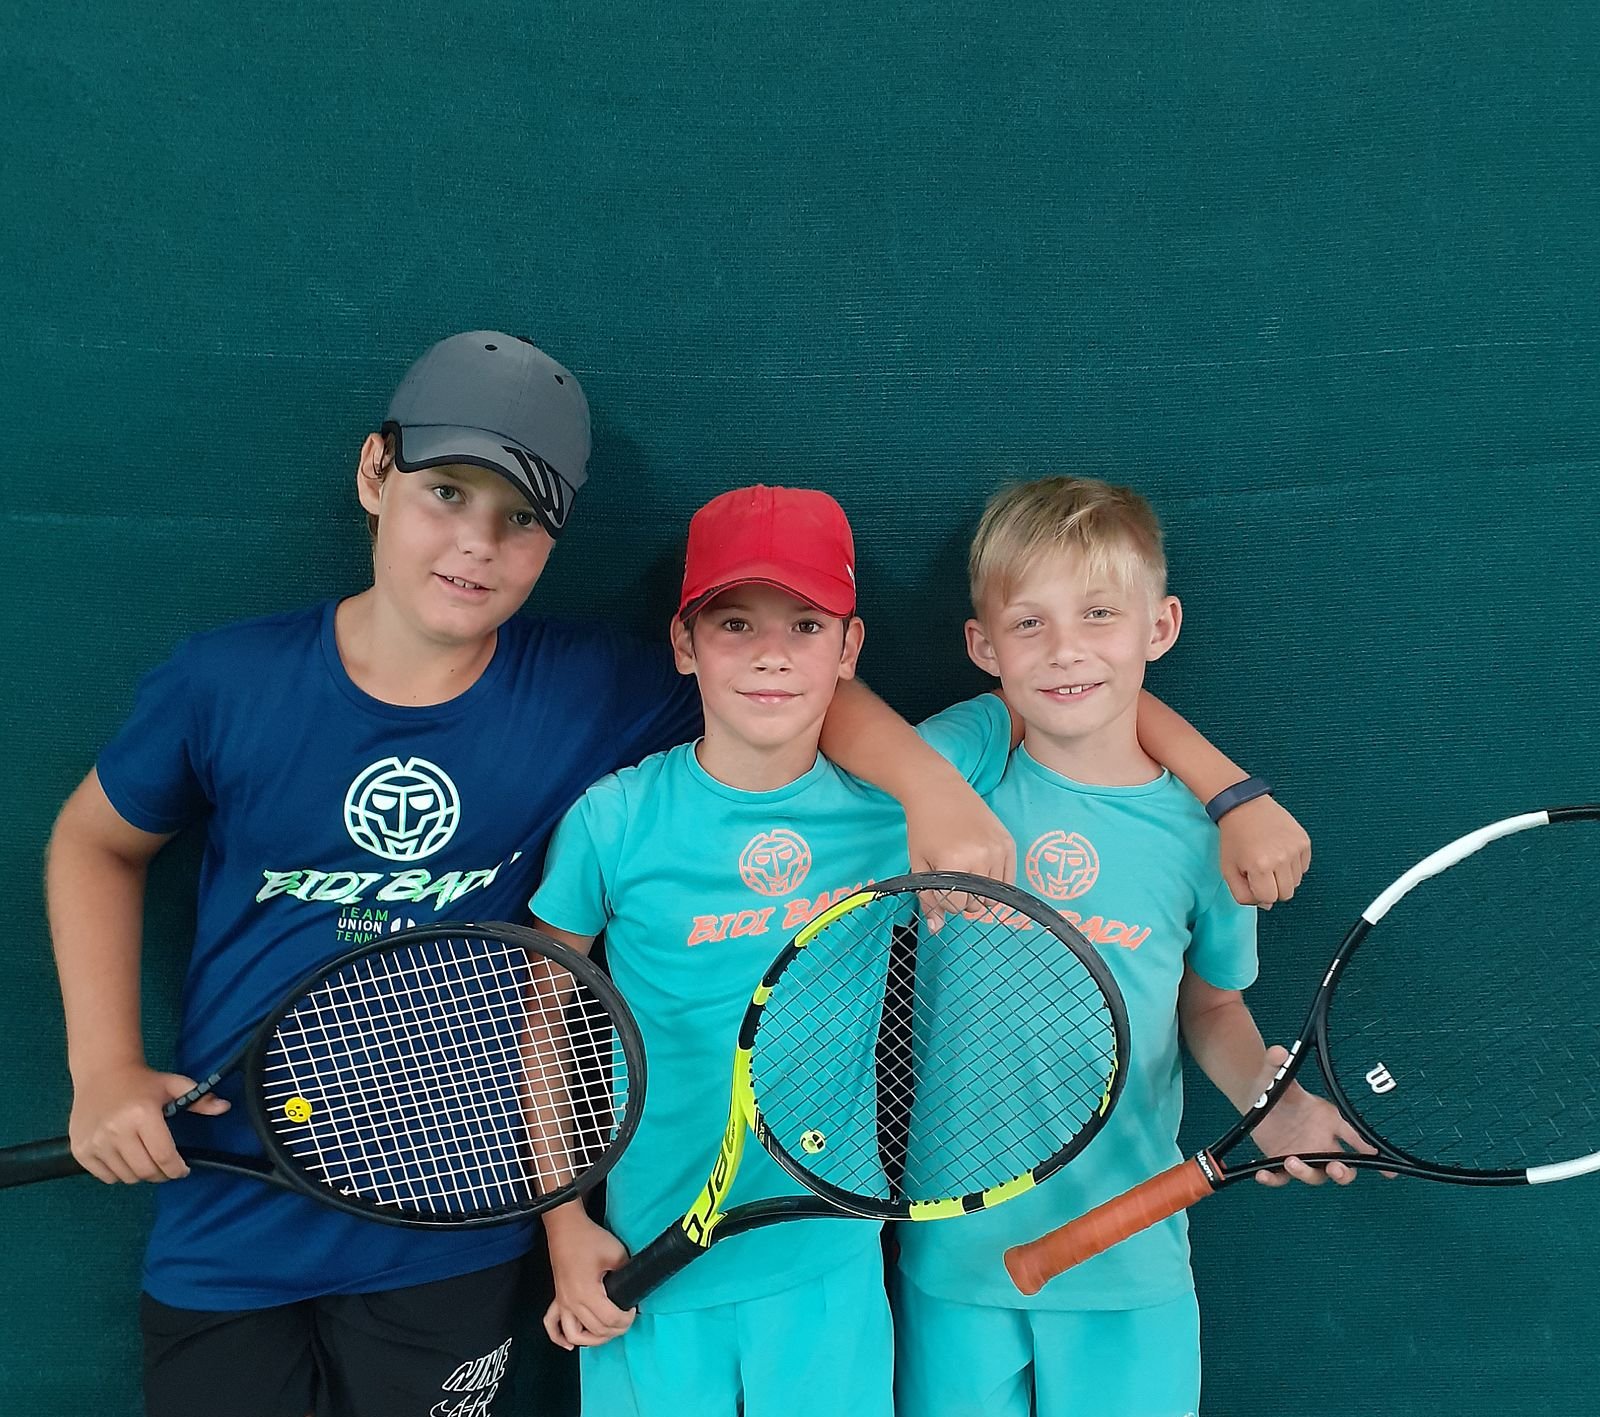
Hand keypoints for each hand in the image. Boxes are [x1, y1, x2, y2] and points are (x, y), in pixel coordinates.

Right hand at [69, 1064, 228, 1183]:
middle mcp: (116, 1130)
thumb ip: (200, 1099)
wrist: (102, 1073)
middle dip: (162, 1174)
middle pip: (145, 1171)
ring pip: (126, 1177)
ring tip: (146, 1160)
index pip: (164, 1156)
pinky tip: (125, 1158)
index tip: (183, 1170)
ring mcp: (95, 1142)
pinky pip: (105, 1176)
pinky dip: (119, 1174)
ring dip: (140, 1174)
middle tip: (167, 1168)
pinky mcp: (80, 1150)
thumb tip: (225, 1107)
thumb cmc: (142, 1081)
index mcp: (142, 1114)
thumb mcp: (174, 1085)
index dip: (177, 1169)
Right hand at [542, 1206, 635, 1349]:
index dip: (626, 1319)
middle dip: (616, 1330)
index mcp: (587, 1293)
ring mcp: (563, 1302)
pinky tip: (571, 1344)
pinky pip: (552, 1325)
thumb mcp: (616, 1253)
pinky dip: (559, 1338)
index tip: (633, 1309)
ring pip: (576, 1334)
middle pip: (596, 1330)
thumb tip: (633, 1288)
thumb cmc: (589, 1238)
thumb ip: (626, 1274)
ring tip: (607, 1333)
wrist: (566, 1227)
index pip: (610, 1320)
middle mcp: (572, 1303)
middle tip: (627, 1319)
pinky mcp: (558, 1298)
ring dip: (593, 1339)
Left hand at [904, 780, 1016, 930]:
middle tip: (950, 877)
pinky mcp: (1008, 843)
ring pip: (995, 895)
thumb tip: (937, 930)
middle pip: (977, 904)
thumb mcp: (918, 864)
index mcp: (955, 864)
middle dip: (962, 898)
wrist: (937, 789)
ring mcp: (998, 850)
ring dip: (979, 892)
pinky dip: (995, 881)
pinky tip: (979, 867)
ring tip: (964, 871)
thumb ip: (928, 898)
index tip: (936, 886)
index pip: (956, 906)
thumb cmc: (923, 827)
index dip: (943, 902)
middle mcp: (981, 858)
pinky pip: (1009, 879)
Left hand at [1218, 796, 1310, 907]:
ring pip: (1297, 882)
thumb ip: (1243, 894)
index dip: (1260, 893)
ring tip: (1269, 859)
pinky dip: (1293, 865)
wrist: (1244, 806)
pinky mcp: (1304, 840)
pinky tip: (1279, 852)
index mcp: (1260, 866)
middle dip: (1273, 888)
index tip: (1252, 880)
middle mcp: (1281, 858)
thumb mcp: (1228, 870)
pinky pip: (1304, 867)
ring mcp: (1295, 848)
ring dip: (1283, 877)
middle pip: (1286, 894)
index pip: (1270, 898)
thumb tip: (1267, 905)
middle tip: (1261, 872)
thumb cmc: (1234, 839)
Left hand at [1247, 1047, 1374, 1186]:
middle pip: (1342, 1165)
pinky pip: (1281, 1177)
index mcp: (1328, 1119)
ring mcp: (1301, 1154)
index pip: (1357, 1137)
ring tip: (1290, 1162)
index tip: (1389, 1171)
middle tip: (1335, 1168)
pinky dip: (1274, 1179)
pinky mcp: (1280, 1161)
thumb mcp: (1275, 1073)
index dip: (1372, 1152)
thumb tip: (1280, 1051)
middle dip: (1344, 1172)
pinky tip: (1263, 1174)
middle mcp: (1319, 1141)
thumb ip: (1278, 1063)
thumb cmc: (1275, 1085)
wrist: (1253, 1097)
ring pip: (1314, 1175)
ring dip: (1307, 1173)